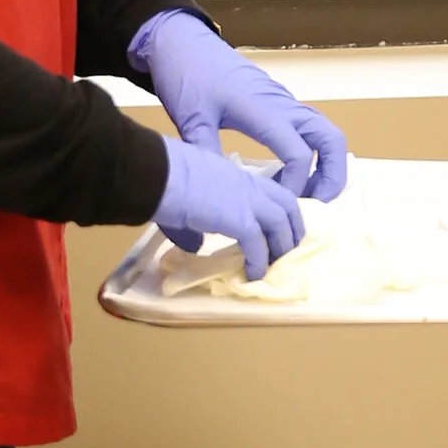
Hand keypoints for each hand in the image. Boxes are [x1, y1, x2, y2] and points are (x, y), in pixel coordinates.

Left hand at [132, 12, 349, 203]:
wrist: (184, 41)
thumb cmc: (187, 73)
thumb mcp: (191, 117)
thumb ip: (206, 153)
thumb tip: (216, 192)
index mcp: (264, 110)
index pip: (298, 153)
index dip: (296, 185)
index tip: (276, 204)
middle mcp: (282, 105)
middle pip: (330, 139)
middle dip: (334, 174)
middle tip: (318, 203)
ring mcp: (283, 102)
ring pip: (324, 132)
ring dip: (325, 164)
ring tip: (305, 194)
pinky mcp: (277, 102)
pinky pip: (307, 129)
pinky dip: (310, 153)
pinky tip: (284, 174)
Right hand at [154, 137, 306, 281]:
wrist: (155, 172)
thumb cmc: (161, 176)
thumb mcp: (185, 195)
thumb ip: (195, 219)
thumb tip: (194, 244)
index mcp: (233, 174)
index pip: (268, 191)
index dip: (277, 211)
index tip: (276, 230)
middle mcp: (246, 184)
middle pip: (287, 204)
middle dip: (292, 228)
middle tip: (286, 251)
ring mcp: (246, 200)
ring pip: (281, 223)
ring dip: (281, 247)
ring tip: (273, 267)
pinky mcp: (239, 219)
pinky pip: (258, 245)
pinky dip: (259, 262)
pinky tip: (253, 275)